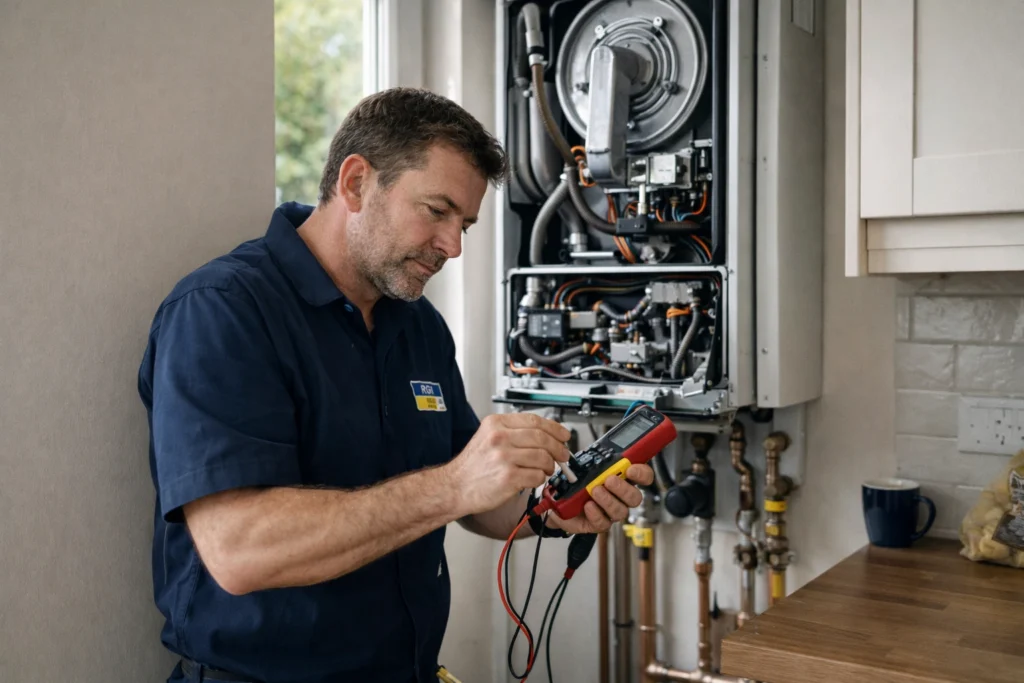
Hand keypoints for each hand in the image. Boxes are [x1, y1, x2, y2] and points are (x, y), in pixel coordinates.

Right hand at [445, 412, 571, 516]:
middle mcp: (499, 438)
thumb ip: (513, 432)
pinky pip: (537, 476)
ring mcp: (504, 458)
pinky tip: (534, 479)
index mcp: (496, 424)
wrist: (454, 487)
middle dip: (558, 448)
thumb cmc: (473, 466)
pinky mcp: (508, 478)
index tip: (564, 435)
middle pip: (542, 438)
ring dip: (550, 466)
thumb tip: (546, 434)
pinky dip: (540, 479)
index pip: (534, 420)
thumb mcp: (488, 437)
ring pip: (543, 457)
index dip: (554, 428)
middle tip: (563, 455)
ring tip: (546, 469)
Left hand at [545, 464, 654, 534]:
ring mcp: (610, 511)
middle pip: (635, 497)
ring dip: (608, 500)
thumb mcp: (584, 464)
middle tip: (609, 480)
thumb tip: (601, 451)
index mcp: (621, 478)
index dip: (642, 474)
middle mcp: (619, 496)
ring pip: (621, 511)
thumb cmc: (573, 481)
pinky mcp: (598, 523)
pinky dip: (596, 513)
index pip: (643, 476)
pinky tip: (588, 506)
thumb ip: (597, 458)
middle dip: (623, 488)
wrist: (556, 499)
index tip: (631, 470)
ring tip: (594, 491)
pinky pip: (603, 522)